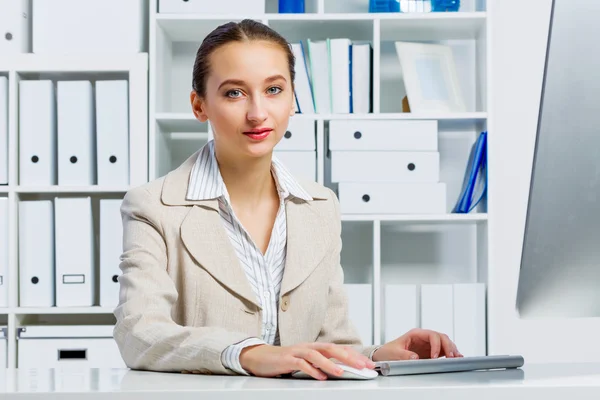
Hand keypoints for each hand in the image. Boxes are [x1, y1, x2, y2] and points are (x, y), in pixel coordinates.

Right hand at [239, 342, 375, 379]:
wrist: (260, 357)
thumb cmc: (284, 360)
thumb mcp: (306, 361)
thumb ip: (320, 364)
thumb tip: (340, 369)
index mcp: (315, 347)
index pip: (338, 349)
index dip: (354, 356)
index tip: (367, 364)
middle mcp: (308, 347)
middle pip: (331, 349)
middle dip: (349, 357)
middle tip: (363, 366)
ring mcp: (297, 352)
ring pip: (317, 355)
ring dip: (330, 363)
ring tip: (342, 372)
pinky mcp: (287, 359)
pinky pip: (301, 363)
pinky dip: (311, 370)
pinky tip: (320, 377)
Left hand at [372, 328, 462, 361]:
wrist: (385, 355)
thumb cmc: (388, 351)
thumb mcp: (394, 353)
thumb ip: (404, 355)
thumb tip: (415, 357)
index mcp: (415, 334)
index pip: (431, 335)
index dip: (436, 345)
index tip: (435, 357)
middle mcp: (424, 337)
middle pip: (441, 337)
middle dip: (448, 346)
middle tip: (451, 357)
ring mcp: (428, 343)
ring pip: (445, 342)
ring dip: (452, 349)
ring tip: (456, 358)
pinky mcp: (431, 351)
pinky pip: (444, 349)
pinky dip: (451, 353)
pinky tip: (456, 358)